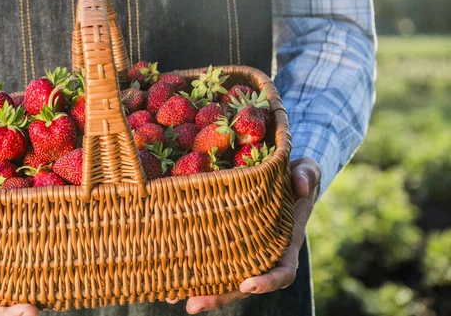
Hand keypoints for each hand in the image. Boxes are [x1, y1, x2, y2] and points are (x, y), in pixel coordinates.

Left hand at [166, 157, 321, 313]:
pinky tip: (167, 275)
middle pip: (243, 286)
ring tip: (172, 296)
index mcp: (285, 244)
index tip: (248, 283)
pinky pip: (209, 261)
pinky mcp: (224, 243)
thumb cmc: (296, 176)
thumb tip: (301, 187)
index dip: (267, 282)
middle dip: (219, 297)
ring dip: (198, 290)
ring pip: (222, 279)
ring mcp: (243, 252)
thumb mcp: (306, 171)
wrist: (281, 179)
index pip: (283, 273)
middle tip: (193, 305)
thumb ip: (306, 176)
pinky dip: (190, 270)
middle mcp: (262, 255)